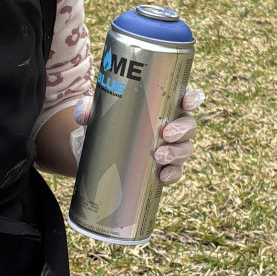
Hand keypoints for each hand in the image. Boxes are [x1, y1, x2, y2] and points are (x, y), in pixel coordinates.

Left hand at [71, 85, 204, 185]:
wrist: (95, 152)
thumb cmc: (104, 122)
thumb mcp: (95, 113)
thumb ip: (88, 108)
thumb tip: (84, 114)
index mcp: (162, 105)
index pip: (185, 98)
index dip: (192, 98)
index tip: (187, 101)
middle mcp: (171, 125)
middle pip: (189, 125)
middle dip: (182, 129)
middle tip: (166, 134)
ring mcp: (169, 148)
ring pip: (185, 149)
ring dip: (176, 153)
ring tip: (158, 156)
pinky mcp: (162, 168)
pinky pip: (175, 173)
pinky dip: (172, 175)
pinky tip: (162, 177)